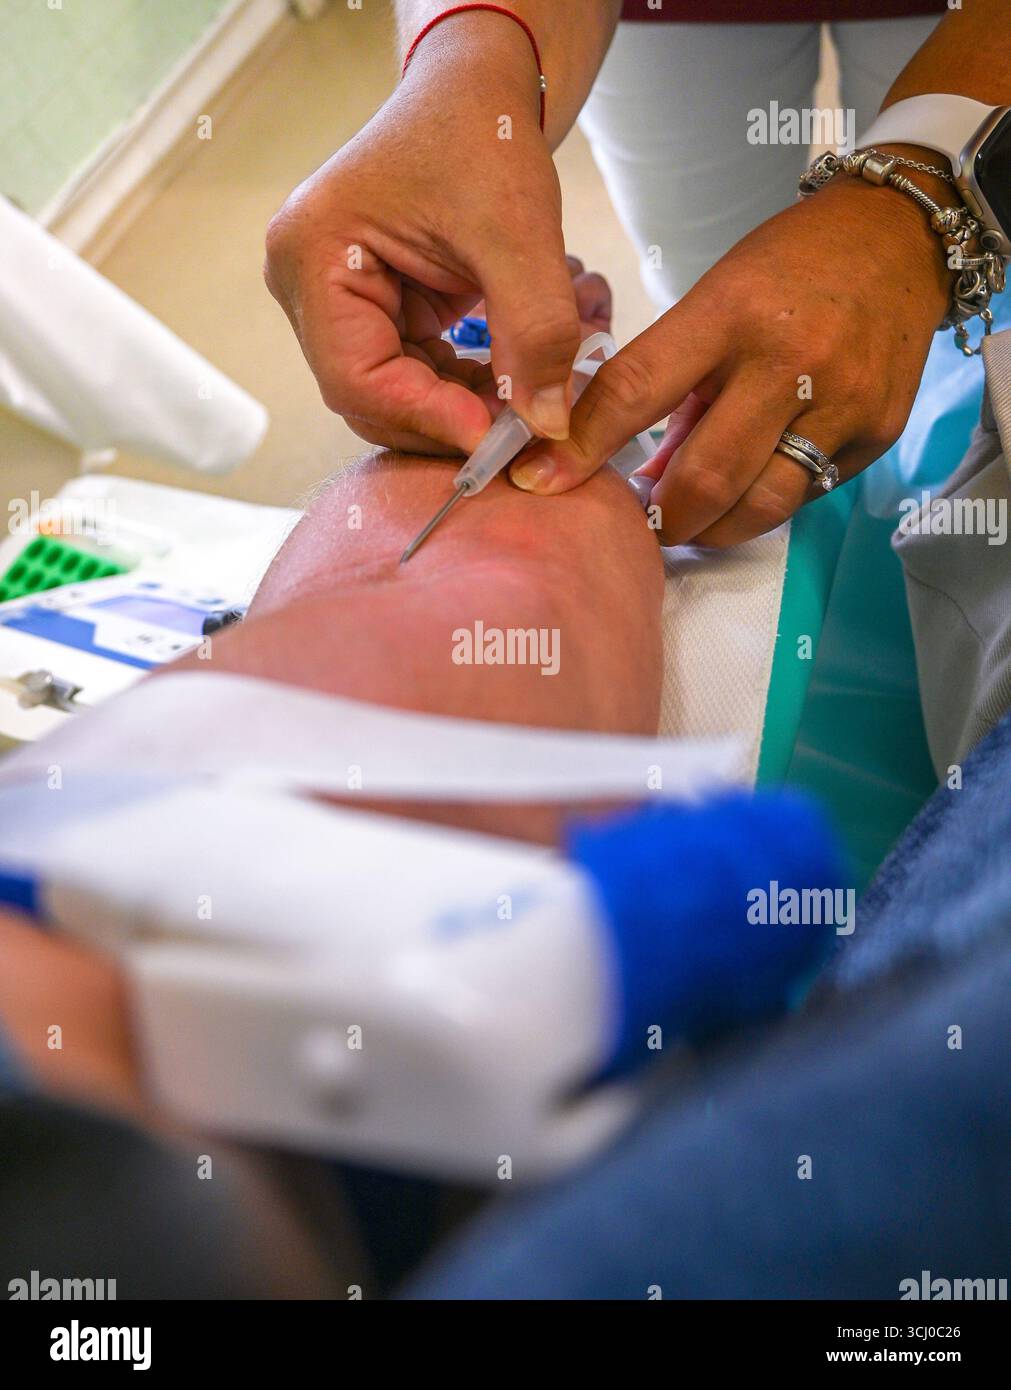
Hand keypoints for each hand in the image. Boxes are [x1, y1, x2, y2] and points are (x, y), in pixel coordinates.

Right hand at [264, 53, 582, 455]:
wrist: (476, 92)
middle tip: (514, 439)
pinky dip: (456, 391)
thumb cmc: (481, 136)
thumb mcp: (518, 233)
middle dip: (441, 422)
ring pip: (389, 394)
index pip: (354, 377)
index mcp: (312, 256)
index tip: (493, 437)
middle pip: (365, 395)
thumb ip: (536, 331)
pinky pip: (408, 375)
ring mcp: (334, 299)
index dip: (425, 417)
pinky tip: (506, 388)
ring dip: (454, 411)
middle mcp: (305, 283)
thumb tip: (545, 425)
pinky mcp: (371, 309)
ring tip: (520, 412)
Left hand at [509, 167, 951, 545]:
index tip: (538, 482)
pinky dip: (765, 502)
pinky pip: (807, 495)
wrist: (904, 237)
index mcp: (730, 312)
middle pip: (705, 476)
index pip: (637, 391)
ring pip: (760, 504)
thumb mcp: (717, 299)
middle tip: (643, 523)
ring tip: (691, 520)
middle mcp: (789, 359)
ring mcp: (842, 402)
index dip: (581, 448)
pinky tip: (749, 489)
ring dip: (712, 527)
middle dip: (662, 517)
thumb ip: (674, 385)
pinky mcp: (878, 433)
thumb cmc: (791, 267)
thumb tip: (642, 472)